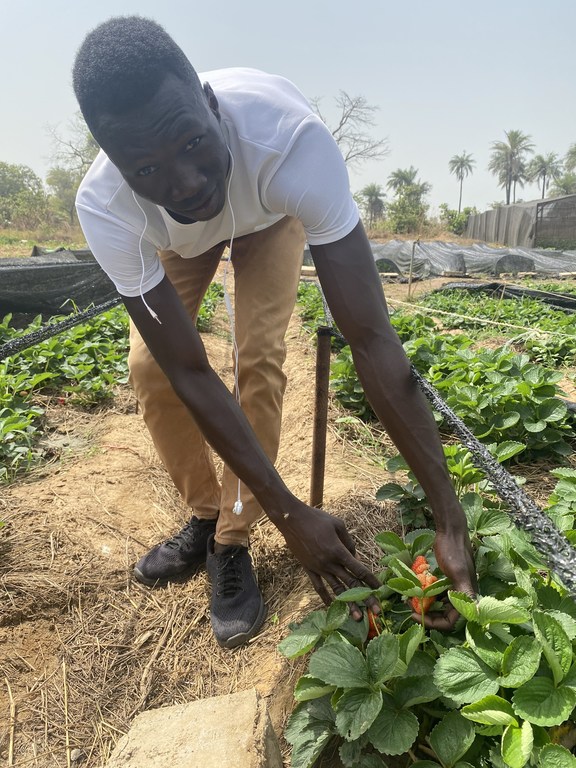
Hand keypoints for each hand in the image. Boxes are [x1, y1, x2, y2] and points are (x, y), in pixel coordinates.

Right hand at [278, 503, 380, 618]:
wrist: (292, 520)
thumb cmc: (317, 519)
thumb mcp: (338, 524)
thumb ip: (349, 542)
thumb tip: (355, 556)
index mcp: (338, 551)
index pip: (359, 570)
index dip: (371, 580)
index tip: (380, 589)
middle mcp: (330, 563)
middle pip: (351, 584)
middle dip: (366, 598)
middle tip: (377, 612)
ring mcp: (318, 568)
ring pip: (336, 589)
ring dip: (348, 604)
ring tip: (358, 617)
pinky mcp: (308, 569)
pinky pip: (319, 587)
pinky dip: (326, 597)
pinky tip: (332, 606)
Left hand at [413, 528, 476, 630]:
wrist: (450, 530)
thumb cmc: (454, 550)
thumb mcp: (458, 571)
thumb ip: (464, 591)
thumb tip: (473, 610)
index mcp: (467, 596)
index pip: (450, 622)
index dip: (433, 623)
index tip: (416, 615)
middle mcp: (462, 594)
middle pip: (444, 616)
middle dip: (427, 615)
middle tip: (411, 610)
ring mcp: (453, 587)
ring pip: (438, 605)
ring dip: (425, 605)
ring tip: (410, 601)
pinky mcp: (446, 579)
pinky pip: (435, 593)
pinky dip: (425, 594)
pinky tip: (414, 591)